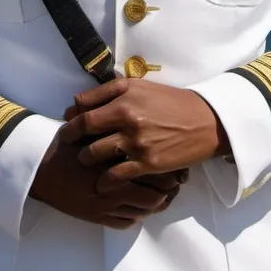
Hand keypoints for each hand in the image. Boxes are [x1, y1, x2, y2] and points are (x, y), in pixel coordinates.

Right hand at [28, 130, 183, 228]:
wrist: (39, 171)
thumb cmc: (65, 145)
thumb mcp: (90, 127)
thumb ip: (112, 121)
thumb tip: (137, 113)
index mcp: (118, 158)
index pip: (155, 166)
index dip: (171, 166)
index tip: (177, 162)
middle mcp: (116, 183)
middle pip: (157, 190)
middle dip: (170, 187)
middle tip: (177, 181)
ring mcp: (107, 204)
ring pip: (146, 209)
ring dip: (158, 203)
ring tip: (165, 196)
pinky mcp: (98, 217)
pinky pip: (127, 222)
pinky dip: (138, 215)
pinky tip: (141, 207)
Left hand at [60, 78, 229, 192]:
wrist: (205, 122)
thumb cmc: (173, 103)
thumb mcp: (144, 87)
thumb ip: (114, 90)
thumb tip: (85, 98)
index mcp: (125, 95)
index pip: (84, 105)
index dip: (71, 115)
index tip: (68, 121)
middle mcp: (127, 116)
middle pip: (84, 127)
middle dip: (70, 136)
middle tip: (65, 142)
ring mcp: (136, 141)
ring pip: (94, 152)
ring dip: (85, 157)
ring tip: (84, 160)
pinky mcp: (146, 162)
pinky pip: (114, 175)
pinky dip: (103, 180)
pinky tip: (101, 183)